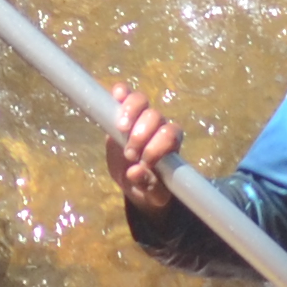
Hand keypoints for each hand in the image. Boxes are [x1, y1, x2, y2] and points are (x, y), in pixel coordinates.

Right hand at [106, 89, 182, 211]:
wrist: (133, 180)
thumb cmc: (148, 186)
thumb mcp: (151, 194)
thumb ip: (149, 187)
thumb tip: (136, 171)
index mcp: (170, 143)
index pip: (170, 134)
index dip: (157, 146)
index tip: (144, 163)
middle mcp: (159, 125)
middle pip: (155, 116)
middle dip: (140, 134)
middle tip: (130, 155)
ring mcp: (141, 116)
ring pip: (141, 100)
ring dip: (130, 113)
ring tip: (121, 130)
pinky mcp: (123, 112)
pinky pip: (125, 93)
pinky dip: (121, 92)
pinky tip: (115, 98)